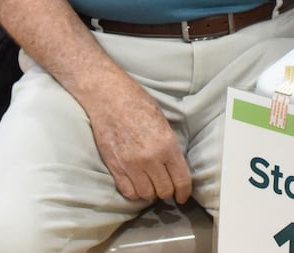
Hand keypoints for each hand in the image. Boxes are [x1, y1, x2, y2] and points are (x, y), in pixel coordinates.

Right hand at [85, 81, 191, 203]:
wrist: (109, 98)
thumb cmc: (137, 104)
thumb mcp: (163, 123)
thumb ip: (170, 147)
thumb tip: (176, 168)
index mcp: (167, 145)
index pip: (181, 180)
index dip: (184, 192)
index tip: (182, 197)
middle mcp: (151, 158)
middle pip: (164, 191)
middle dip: (167, 190)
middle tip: (165, 185)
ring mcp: (131, 164)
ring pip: (147, 194)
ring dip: (150, 191)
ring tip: (150, 183)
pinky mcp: (115, 167)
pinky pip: (129, 192)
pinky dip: (134, 192)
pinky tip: (136, 183)